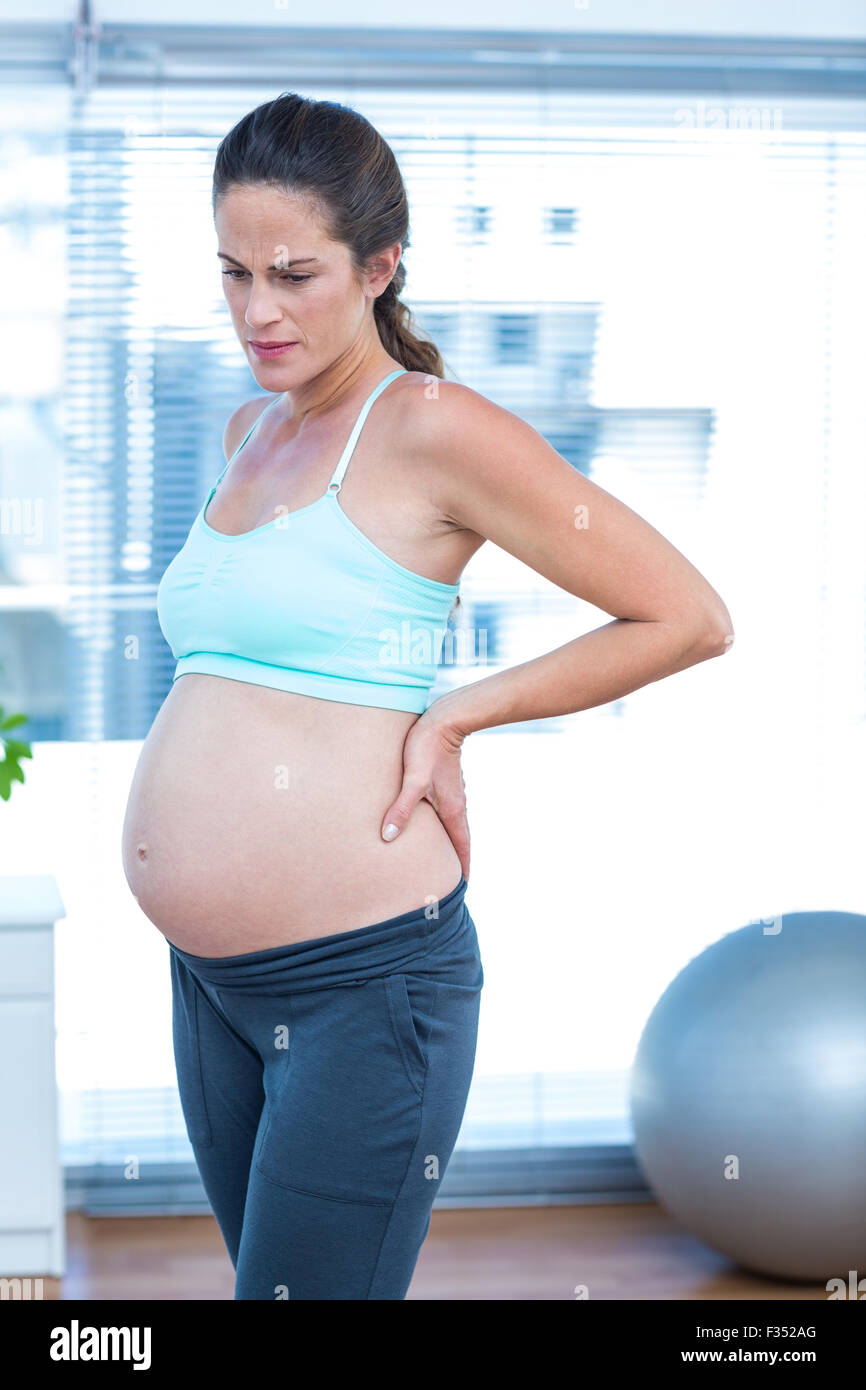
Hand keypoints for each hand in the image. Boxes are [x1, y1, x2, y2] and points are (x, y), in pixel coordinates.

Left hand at [380, 705, 470, 881]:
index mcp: (452, 810)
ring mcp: (452, 793)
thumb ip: (401, 809)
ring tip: (439, 856)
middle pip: (458, 839)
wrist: (443, 719)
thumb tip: (388, 836)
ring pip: (451, 824)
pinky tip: (428, 823)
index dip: (462, 868)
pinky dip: (441, 824)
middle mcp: (456, 804)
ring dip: (448, 841)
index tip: (462, 885)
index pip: (462, 847)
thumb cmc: (427, 748)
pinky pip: (445, 810)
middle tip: (448, 879)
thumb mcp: (412, 780)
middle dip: (454, 859)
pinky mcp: (445, 782)